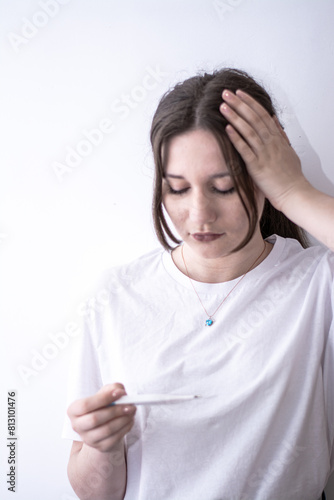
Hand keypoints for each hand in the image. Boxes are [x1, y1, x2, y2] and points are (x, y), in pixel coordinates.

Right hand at [67, 383, 136, 452]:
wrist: (103, 424)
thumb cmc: (103, 405)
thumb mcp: (105, 392)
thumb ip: (113, 388)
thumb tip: (120, 392)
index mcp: (74, 410)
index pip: (85, 405)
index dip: (103, 398)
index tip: (120, 393)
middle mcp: (77, 426)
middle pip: (95, 419)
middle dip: (115, 410)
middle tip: (130, 404)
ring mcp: (88, 439)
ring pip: (107, 430)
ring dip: (123, 419)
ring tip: (132, 410)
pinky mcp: (100, 447)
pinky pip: (115, 438)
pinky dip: (126, 427)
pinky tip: (130, 420)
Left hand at [219, 89, 309, 211]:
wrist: (294, 193)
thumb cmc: (291, 175)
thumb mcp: (288, 150)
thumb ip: (280, 134)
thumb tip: (274, 118)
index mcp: (277, 138)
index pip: (262, 114)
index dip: (249, 102)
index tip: (239, 92)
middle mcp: (271, 143)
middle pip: (253, 118)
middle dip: (239, 104)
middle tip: (225, 93)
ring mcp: (264, 154)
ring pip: (248, 131)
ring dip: (235, 117)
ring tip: (223, 106)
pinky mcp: (257, 167)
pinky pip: (245, 150)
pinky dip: (236, 138)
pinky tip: (227, 128)